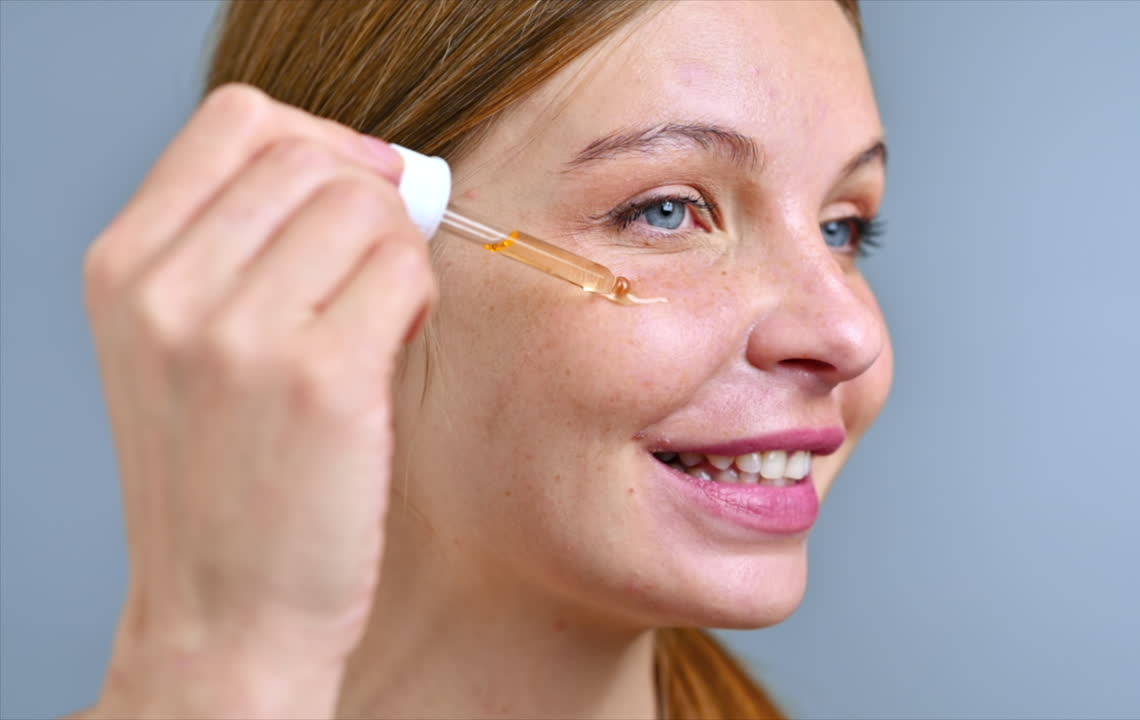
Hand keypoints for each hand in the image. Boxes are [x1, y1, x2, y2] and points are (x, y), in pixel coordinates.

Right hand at [79, 83, 433, 717]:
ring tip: (382, 318)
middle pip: (310, 157)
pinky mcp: (320, 380)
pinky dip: (419, 295)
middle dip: (369, 198)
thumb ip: (240, 249)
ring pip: (365, 207)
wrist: (226, 616)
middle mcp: (167, 291)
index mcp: (125, 269)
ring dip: (398, 251)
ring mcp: (239, 334)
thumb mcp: (180, 349)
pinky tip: (398, 343)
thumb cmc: (223, 483)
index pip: (237, 122)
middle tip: (380, 265)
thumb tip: (363, 168)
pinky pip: (403, 271)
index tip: (358, 184)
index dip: (319, 139)